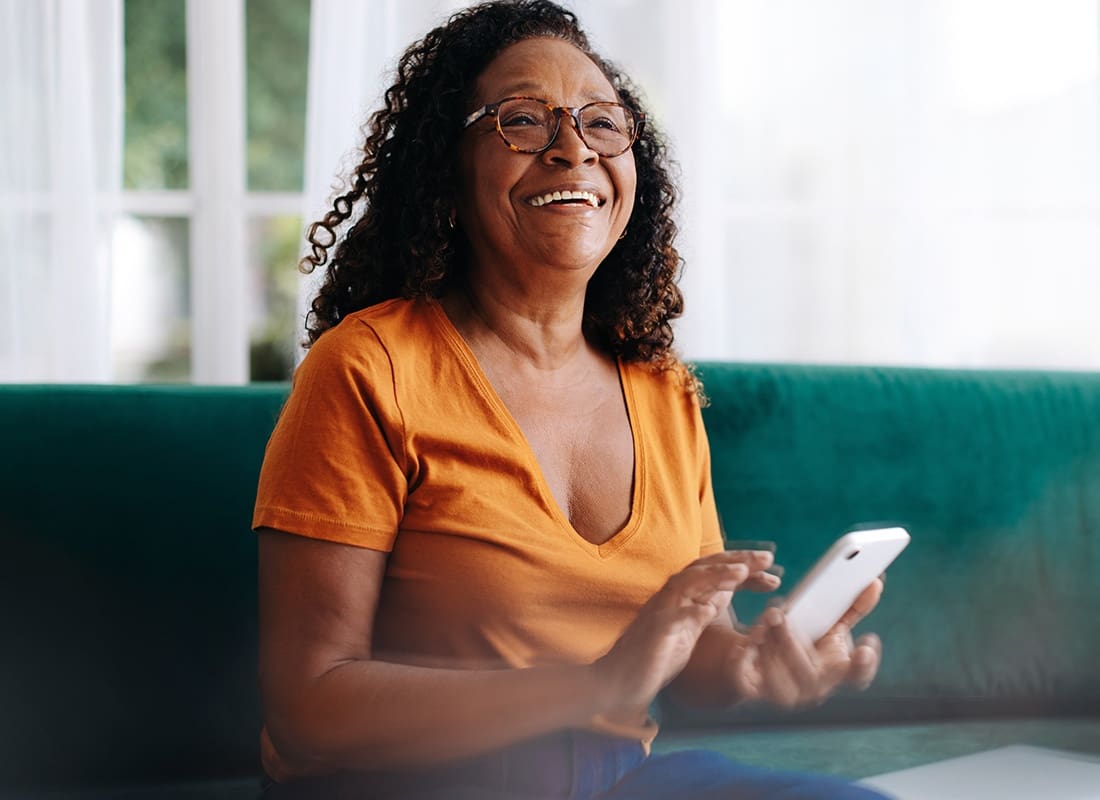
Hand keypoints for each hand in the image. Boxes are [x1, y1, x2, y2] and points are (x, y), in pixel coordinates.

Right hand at [594, 551, 764, 711]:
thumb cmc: (657, 654)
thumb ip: (704, 607)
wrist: (622, 678)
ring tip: (742, 571)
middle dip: (737, 560)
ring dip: (715, 575)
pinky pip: (672, 618)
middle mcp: (673, 596)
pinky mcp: (654, 632)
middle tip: (767, 558)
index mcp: (685, 595)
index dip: (745, 568)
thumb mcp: (690, 627)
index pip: (717, 572)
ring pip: (688, 582)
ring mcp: (662, 611)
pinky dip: (689, 612)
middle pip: (706, 567)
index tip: (772, 572)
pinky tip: (708, 611)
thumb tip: (725, 591)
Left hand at [724, 578, 883, 708]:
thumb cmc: (801, 642)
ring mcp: (784, 693)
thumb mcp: (825, 623)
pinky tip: (749, 638)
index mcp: (835, 671)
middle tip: (779, 614)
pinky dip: (746, 656)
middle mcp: (812, 688)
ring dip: (769, 644)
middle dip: (792, 642)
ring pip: (777, 677)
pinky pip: (747, 677)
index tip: (866, 644)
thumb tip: (874, 583)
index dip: (863, 664)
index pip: (856, 675)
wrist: (759, 661)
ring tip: (765, 619)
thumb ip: (850, 607)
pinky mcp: (753, 689)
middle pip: (808, 673)